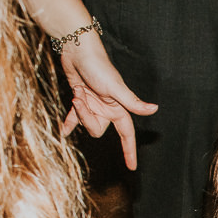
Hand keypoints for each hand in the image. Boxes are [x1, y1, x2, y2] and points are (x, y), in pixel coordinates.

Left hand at [58, 34, 157, 169]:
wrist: (77, 50)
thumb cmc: (98, 66)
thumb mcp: (116, 87)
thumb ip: (133, 102)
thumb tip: (154, 110)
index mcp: (118, 108)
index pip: (127, 134)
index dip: (129, 150)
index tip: (132, 167)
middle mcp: (107, 109)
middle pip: (98, 129)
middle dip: (87, 118)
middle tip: (80, 98)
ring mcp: (93, 104)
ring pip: (85, 122)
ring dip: (77, 111)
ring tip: (76, 92)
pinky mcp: (80, 98)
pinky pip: (74, 117)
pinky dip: (69, 122)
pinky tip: (63, 131)